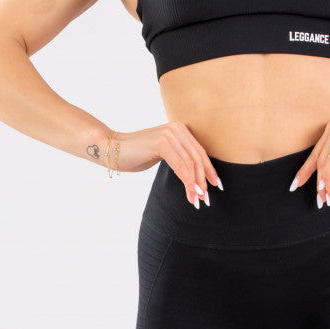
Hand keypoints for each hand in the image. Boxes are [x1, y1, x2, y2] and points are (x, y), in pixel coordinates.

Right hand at [109, 122, 223, 206]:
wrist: (113, 149)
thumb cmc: (137, 154)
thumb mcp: (163, 154)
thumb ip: (179, 157)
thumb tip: (196, 175)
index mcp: (180, 129)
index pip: (199, 152)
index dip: (209, 169)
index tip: (216, 185)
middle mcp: (177, 128)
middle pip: (198, 158)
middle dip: (203, 180)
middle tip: (206, 198)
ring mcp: (170, 134)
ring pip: (190, 163)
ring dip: (195, 184)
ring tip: (197, 200)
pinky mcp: (162, 143)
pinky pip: (180, 165)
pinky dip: (187, 181)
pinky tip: (190, 193)